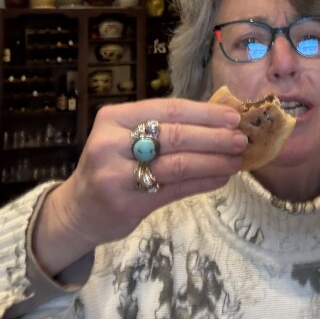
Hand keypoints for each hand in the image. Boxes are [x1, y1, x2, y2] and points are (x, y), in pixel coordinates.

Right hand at [33, 96, 247, 274]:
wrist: (78, 209)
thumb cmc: (112, 165)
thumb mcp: (126, 136)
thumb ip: (164, 126)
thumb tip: (219, 119)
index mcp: (114, 117)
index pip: (168, 109)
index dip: (205, 112)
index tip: (233, 116)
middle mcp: (111, 143)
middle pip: (176, 136)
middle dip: (215, 137)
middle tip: (241, 140)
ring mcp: (116, 175)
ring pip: (178, 165)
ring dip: (214, 162)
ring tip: (236, 161)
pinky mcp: (127, 203)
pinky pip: (175, 190)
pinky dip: (202, 183)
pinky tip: (221, 179)